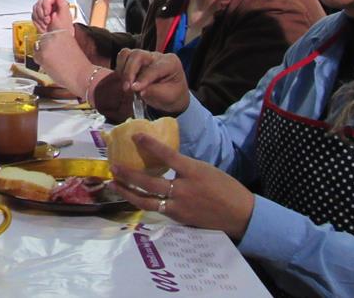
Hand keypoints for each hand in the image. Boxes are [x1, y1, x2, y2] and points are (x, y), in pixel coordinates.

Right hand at [31, 0, 73, 32]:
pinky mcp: (39, 18)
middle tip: (48, 20)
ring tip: (46, 24)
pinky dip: (37, 21)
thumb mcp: (65, 15)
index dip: (46, 4)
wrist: (57, 40)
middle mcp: (51, 7)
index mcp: (59, 4)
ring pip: (35, 8)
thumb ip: (62, 3)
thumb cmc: (62, 31)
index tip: (48, 12)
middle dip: (42, 13)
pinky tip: (43, 25)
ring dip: (40, 18)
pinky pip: (33, 15)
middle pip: (40, 2)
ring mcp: (44, 12)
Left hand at [32, 28, 90, 96]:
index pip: (50, 29)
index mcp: (62, 31)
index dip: (50, 39)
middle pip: (42, 39)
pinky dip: (41, 62)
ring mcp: (47, 44)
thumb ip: (60, 41)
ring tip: (54, 62)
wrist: (82, 75)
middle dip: (45, 47)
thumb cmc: (78, 65)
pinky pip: (36, 57)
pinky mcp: (42, 55)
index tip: (52, 44)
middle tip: (54, 56)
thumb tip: (51, 44)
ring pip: (38, 47)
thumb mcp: (70, 45)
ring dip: (42, 54)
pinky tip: (51, 66)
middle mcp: (54, 35)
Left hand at [110, 134, 254, 240]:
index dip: (150, 145)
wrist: (240, 214)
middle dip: (128, 174)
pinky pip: (156, 209)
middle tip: (113, 166)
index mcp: (193, 171)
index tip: (135, 136)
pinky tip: (132, 196)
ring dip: (128, 192)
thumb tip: (163, 159)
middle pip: (149, 182)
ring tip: (114, 184)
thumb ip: (184, 166)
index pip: (167, 155)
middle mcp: (183, 190)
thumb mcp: (205, 169)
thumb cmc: (225, 187)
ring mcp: (179, 207)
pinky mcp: (178, 218)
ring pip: (146, 200)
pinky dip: (142, 202)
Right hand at [115, 48, 189, 113]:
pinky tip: (124, 81)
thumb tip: (139, 90)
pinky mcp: (135, 60)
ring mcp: (145, 56)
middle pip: (138, 55)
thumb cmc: (172, 95)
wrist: (171, 94)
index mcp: (170, 63)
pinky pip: (123, 58)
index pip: (154, 68)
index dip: (143, 78)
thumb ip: (155, 92)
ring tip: (125, 84)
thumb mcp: (169, 96)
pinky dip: (120, 68)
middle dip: (130, 71)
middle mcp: (157, 56)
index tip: (134, 89)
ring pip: (127, 53)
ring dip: (123, 69)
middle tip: (127, 88)